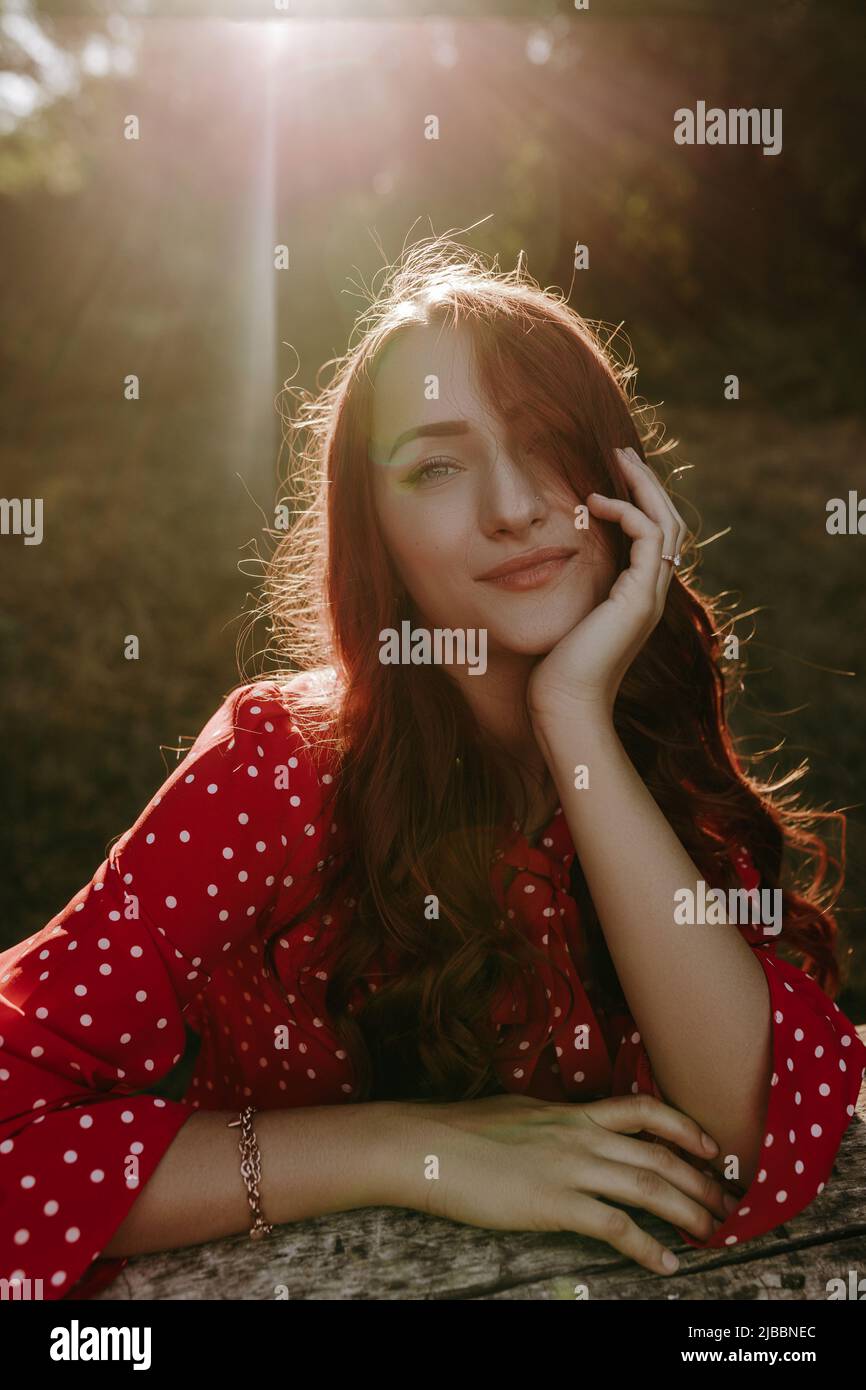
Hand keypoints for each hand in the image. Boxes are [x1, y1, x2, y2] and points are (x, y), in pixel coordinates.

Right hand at [391, 1091, 739, 1276]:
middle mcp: (579, 1135)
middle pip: (657, 1155)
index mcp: (571, 1112)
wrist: (426, 1144)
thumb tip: (569, 1128)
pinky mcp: (554, 1203)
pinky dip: (647, 1246)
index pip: (642, 1110)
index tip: (710, 1146)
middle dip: (699, 1181)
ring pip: (647, 1187)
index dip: (683, 1127)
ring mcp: (569, 1167)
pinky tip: (665, 1262)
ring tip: (712, 1234)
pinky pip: (615, 1226)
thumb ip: (553, 1122)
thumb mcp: (518, 1112)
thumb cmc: (462, 1130)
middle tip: (726, 1203)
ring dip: (687, 1212)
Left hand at [527, 447, 687, 723]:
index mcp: (636, 598)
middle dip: (648, 484)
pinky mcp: (640, 598)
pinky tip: (596, 502)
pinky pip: (649, 537)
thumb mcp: (562, 617)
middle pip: (669, 523)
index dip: (638, 501)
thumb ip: (568, 590)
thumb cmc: (553, 670)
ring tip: (619, 459)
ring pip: (667, 523)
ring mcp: (651, 597)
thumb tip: (542, 562)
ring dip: (645, 486)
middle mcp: (651, 595)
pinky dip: (628, 512)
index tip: (610, 475)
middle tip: (624, 452)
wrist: (564, 704)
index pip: (653, 537)